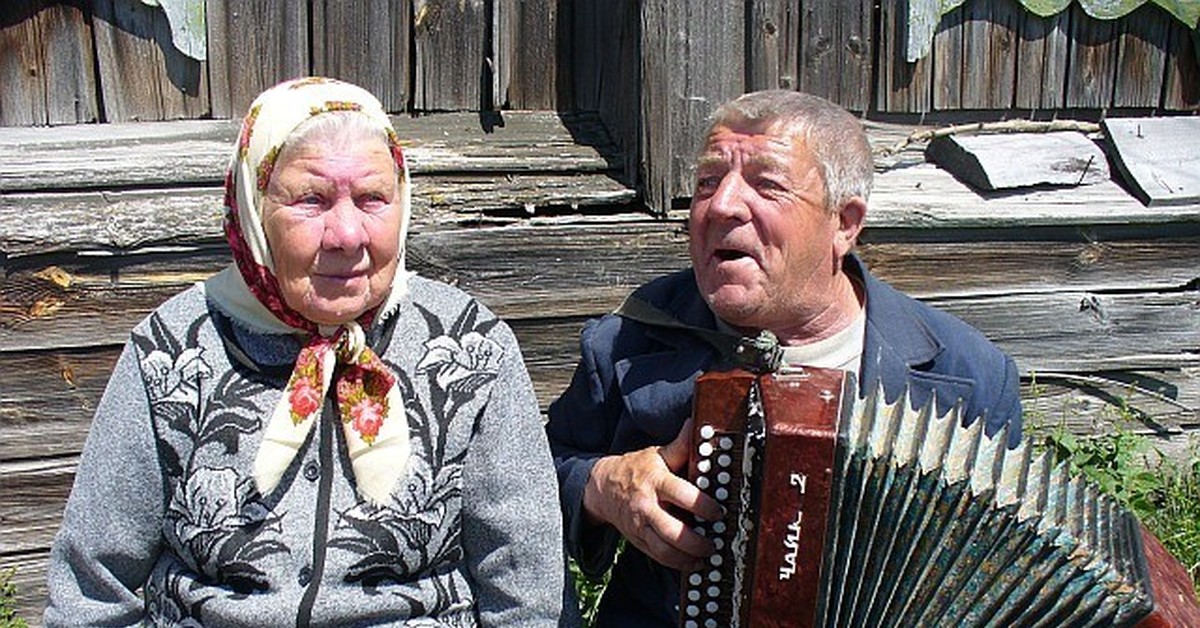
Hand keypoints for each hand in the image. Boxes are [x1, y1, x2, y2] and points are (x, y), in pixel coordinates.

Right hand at [582, 419, 723, 570]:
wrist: (602, 487)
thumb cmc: (637, 469)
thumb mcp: (657, 454)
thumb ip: (680, 445)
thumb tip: (695, 424)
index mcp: (655, 481)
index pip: (680, 495)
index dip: (702, 505)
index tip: (719, 512)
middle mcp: (647, 506)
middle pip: (672, 531)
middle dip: (697, 541)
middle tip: (715, 540)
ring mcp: (640, 526)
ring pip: (664, 550)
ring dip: (688, 557)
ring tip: (707, 555)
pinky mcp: (638, 540)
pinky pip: (658, 558)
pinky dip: (678, 564)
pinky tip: (693, 563)